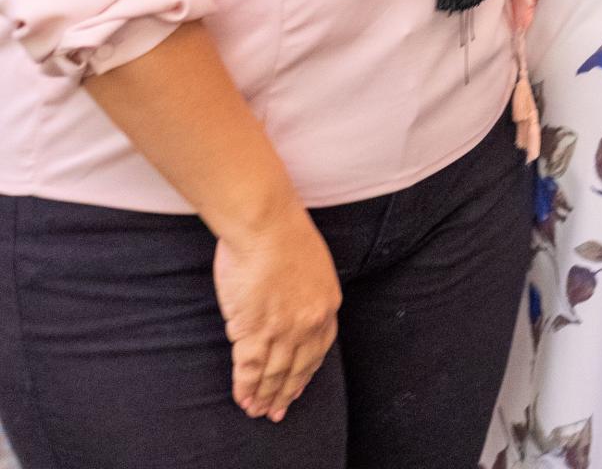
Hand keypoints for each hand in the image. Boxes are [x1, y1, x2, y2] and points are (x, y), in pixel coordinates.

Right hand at [213, 201, 341, 420]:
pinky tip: (243, 397)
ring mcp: (282, 329)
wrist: (265, 222)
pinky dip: (246, 386)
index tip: (298, 384)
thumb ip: (307, 291)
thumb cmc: (284, 231)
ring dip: (265, 395)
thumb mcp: (313, 264)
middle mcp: (309, 322)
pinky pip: (250, 368)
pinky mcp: (254, 331)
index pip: (319, 349)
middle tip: (278, 410)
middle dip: (286, 392)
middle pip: (297, 367)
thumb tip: (292, 306)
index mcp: (327, 302)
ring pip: (274, 373)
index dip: (306, 371)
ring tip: (257, 410)